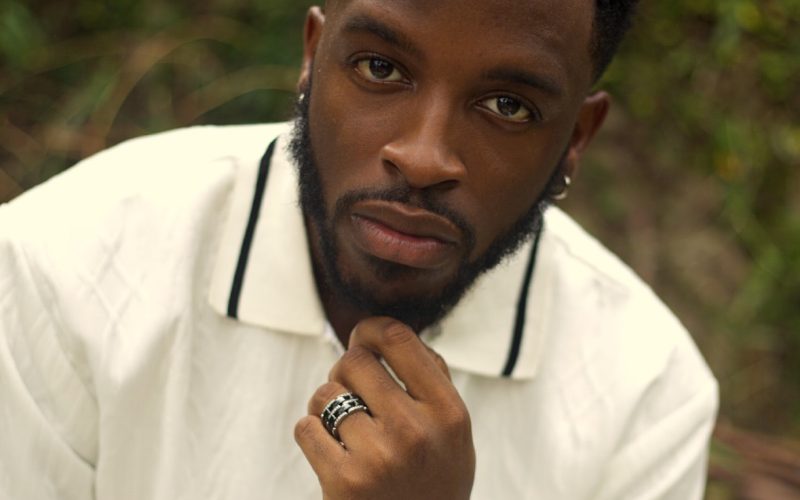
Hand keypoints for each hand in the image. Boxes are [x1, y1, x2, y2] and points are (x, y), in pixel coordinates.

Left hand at [295, 317, 475, 499]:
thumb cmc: (433, 479)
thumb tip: (383, 334)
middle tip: (352, 391)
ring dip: (325, 404)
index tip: (362, 337)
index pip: (398, 339)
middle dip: (345, 371)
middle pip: (354, 361)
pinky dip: (312, 433)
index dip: (370, 329)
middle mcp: (416, 431)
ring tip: (342, 425)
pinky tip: (331, 450)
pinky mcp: (345, 483)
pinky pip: (306, 427)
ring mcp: (379, 458)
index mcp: (448, 411)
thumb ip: (431, 379)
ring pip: (325, 394)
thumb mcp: (453, 431)